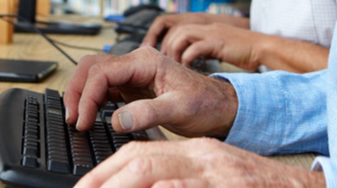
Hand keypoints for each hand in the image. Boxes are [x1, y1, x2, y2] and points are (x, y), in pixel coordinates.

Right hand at [64, 46, 238, 136]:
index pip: (103, 71)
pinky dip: (92, 99)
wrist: (220, 106)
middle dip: (78, 91)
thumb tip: (117, 120)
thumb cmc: (205, 103)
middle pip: (92, 67)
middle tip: (74, 118)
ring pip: (95, 75)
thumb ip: (148, 113)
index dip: (88, 96)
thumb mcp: (179, 109)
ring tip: (79, 119)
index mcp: (146, 61)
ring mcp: (134, 73)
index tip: (84, 120)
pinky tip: (92, 115)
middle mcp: (137, 62)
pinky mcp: (133, 85)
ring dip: (82, 94)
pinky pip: (104, 86)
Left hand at [76, 137, 325, 187]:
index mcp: (199, 153)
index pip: (141, 153)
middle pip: (142, 160)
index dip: (107, 172)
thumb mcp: (214, 178)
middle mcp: (205, 159)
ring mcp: (218, 175)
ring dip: (122, 186)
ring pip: (157, 171)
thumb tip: (145, 185)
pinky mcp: (231, 187)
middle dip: (105, 180)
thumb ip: (179, 181)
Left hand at [160, 23, 259, 70]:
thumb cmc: (243, 52)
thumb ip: (203, 48)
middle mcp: (206, 25)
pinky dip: (188, 58)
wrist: (263, 48)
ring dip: (175, 51)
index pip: (173, 23)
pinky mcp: (218, 42)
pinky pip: (196, 47)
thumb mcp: (218, 47)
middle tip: (166, 62)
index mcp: (204, 25)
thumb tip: (188, 58)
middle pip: (174, 28)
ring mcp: (212, 32)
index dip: (162, 36)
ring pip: (182, 34)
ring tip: (176, 65)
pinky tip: (189, 67)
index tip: (159, 53)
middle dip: (165, 46)